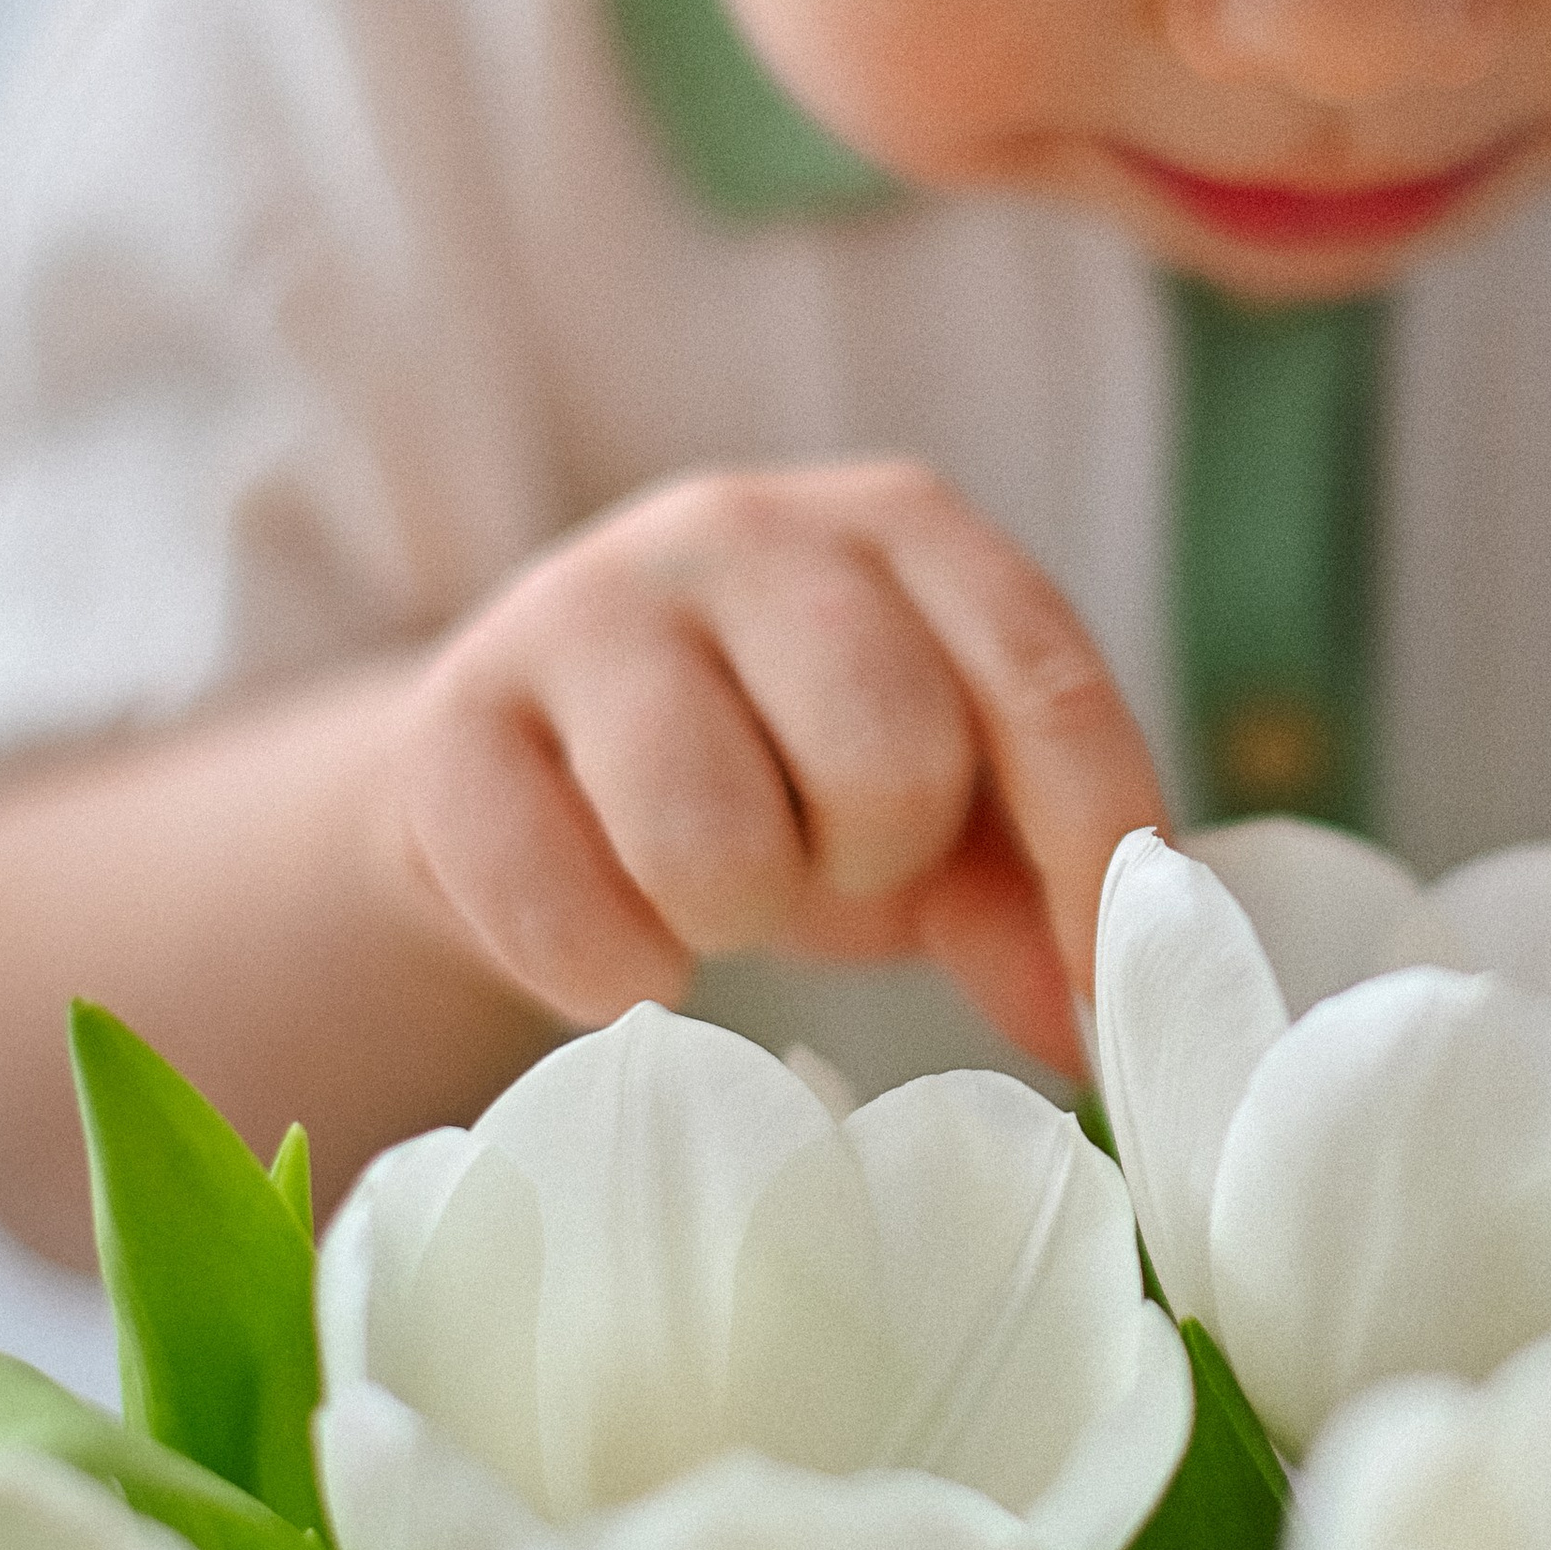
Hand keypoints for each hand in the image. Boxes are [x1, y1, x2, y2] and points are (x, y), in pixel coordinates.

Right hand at [377, 461, 1166, 1075]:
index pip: (1040, 679)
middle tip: (826, 866)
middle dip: (876, 857)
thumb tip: (1082, 1023)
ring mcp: (584, 606)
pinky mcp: (451, 718)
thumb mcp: (928, 819)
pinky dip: (610, 972)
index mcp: (902, 527)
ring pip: (711, 830)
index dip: (1091, 849)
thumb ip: (1024, 895)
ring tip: (718, 895)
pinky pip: (557, 902)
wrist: (521, 772)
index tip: (1099, 988)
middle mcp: (745, 528)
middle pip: (888, 750)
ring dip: (736, 914)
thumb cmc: (770, 780)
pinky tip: (621, 953)